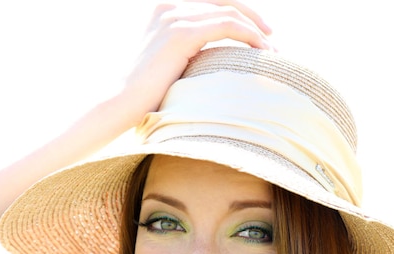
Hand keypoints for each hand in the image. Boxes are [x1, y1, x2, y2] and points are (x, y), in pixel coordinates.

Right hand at [119, 1, 272, 125]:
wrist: (121, 102)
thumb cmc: (145, 94)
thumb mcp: (169, 63)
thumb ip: (189, 50)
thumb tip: (214, 59)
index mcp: (165, 8)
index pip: (212, 1)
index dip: (239, 12)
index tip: (260, 32)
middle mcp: (169, 5)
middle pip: (224, 0)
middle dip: (252, 17)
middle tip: (272, 37)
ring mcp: (174, 16)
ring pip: (229, 12)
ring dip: (255, 30)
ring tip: (272, 50)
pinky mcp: (181, 32)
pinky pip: (227, 26)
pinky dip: (249, 36)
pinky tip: (262, 50)